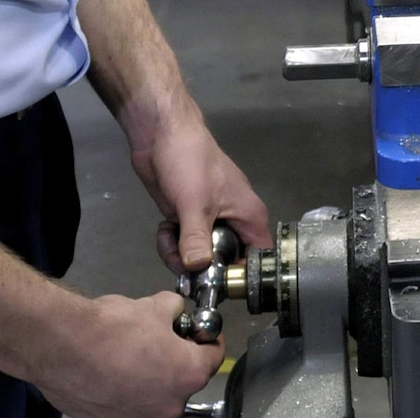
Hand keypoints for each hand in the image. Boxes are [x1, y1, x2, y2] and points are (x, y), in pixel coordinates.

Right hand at [27, 291, 221, 417]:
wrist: (60, 346)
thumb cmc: (108, 329)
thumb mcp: (155, 305)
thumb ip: (174, 310)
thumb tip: (174, 311)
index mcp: (188, 376)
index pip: (214, 356)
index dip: (208, 337)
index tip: (200, 331)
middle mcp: (168, 406)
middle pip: (185, 378)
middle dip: (177, 356)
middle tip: (162, 336)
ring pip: (156, 392)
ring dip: (152, 373)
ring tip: (131, 350)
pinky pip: (129, 402)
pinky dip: (127, 386)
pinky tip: (113, 367)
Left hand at [130, 105, 272, 271]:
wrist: (160, 135)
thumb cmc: (189, 162)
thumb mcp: (194, 204)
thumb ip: (196, 239)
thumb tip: (197, 270)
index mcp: (249, 217)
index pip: (258, 258)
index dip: (242, 276)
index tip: (218, 284)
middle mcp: (234, 222)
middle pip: (225, 262)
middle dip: (201, 268)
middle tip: (182, 263)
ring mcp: (210, 221)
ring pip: (201, 256)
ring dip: (180, 255)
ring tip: (169, 235)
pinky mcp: (189, 219)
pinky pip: (185, 245)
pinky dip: (172, 243)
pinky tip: (164, 227)